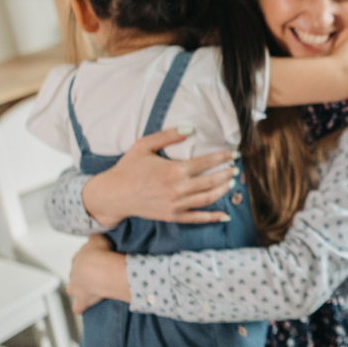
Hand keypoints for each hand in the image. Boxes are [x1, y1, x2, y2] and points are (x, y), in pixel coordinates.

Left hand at [67, 235, 129, 313]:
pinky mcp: (82, 300)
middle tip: (94, 277)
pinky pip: (79, 307)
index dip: (88, 261)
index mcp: (77, 260)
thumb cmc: (100, 253)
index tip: (97, 261)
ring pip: (72, 291)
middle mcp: (74, 274)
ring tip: (89, 293)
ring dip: (79, 292)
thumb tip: (96, 234)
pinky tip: (85, 309)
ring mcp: (77, 288)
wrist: (100, 269)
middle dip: (81, 277)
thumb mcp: (98, 239)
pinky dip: (81, 308)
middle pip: (74, 276)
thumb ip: (96, 238)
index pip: (80, 260)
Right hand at [82, 128, 235, 227]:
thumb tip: (191, 128)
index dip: (222, 157)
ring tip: (231, 183)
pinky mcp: (172, 216)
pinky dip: (212, 217)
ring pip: (208, 198)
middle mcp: (178, 188)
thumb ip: (168, 135)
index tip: (233, 154)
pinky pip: (197, 218)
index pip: (206, 162)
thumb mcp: (144, 145)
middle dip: (226, 173)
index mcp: (174, 170)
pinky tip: (225, 215)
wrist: (112, 195)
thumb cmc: (128, 168)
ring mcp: (176, 204)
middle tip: (235, 168)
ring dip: (222, 190)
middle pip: (211, 181)